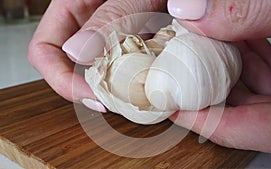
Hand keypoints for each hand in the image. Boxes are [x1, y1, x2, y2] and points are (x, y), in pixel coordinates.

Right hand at [28, 0, 166, 111]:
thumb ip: (109, 17)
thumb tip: (75, 53)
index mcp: (71, 6)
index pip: (44, 51)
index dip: (63, 80)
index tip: (94, 96)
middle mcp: (86, 23)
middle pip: (70, 67)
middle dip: (91, 88)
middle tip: (116, 102)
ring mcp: (107, 33)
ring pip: (98, 69)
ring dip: (114, 85)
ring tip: (136, 94)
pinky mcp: (128, 39)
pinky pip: (122, 64)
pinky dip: (133, 75)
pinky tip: (149, 78)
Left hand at [168, 0, 270, 154]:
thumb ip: (253, 15)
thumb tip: (191, 8)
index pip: (234, 129)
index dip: (193, 116)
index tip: (167, 101)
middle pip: (241, 109)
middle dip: (207, 82)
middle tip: (180, 63)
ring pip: (256, 87)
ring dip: (227, 61)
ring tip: (204, 40)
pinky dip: (252, 54)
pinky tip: (238, 35)